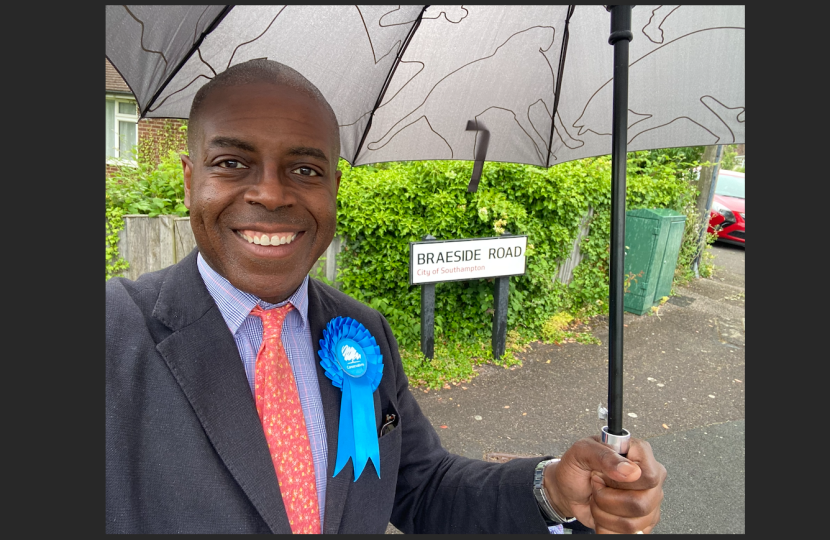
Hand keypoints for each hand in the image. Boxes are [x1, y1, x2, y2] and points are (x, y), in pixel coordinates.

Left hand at [544, 436, 666, 533]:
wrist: (569, 489)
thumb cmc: (577, 467)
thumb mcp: (582, 452)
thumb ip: (605, 455)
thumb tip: (631, 471)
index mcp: (640, 454)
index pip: (649, 475)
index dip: (622, 480)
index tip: (602, 474)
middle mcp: (650, 479)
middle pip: (640, 503)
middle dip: (606, 498)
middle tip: (596, 485)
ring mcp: (649, 502)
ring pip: (631, 523)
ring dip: (603, 513)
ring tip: (597, 498)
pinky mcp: (643, 521)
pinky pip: (627, 534)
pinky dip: (606, 526)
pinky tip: (602, 512)